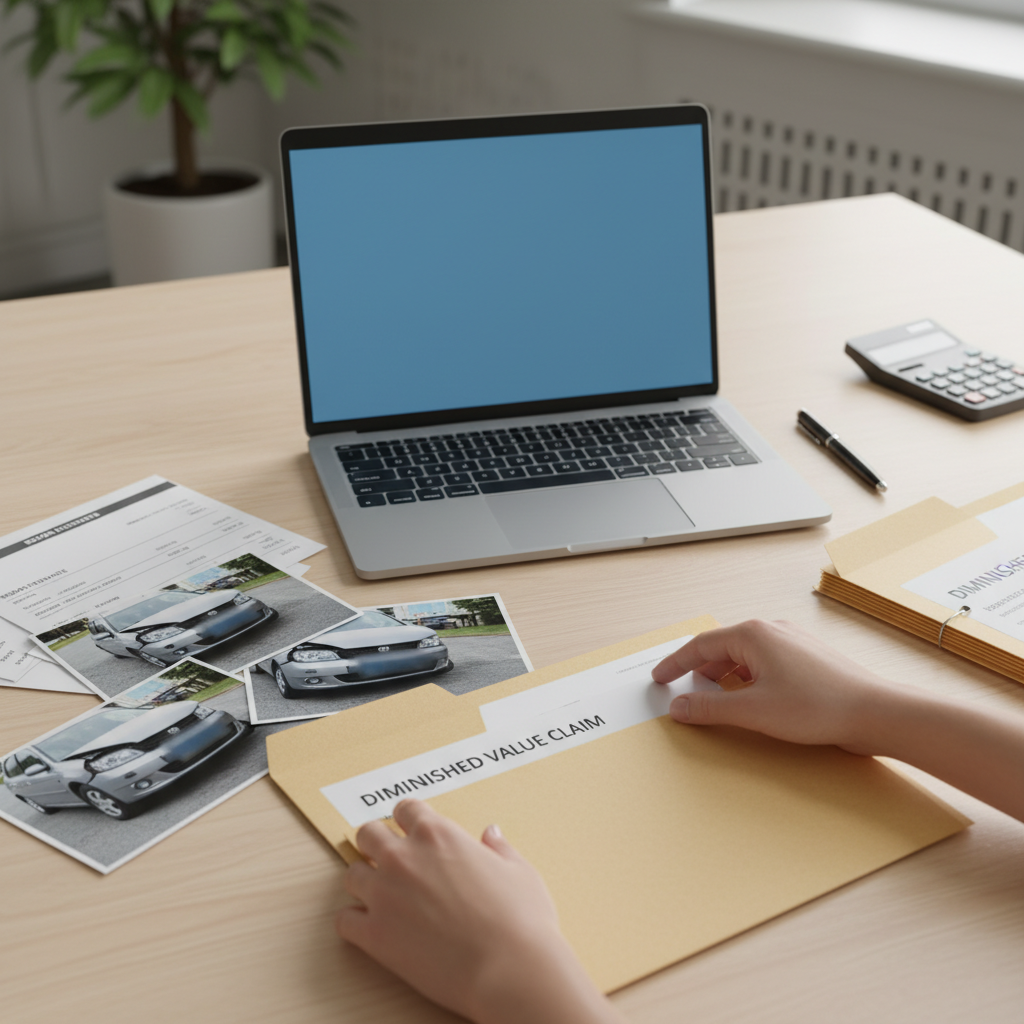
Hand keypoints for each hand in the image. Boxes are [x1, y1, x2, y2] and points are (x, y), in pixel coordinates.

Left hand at [337, 800, 623, 1023]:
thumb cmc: (521, 919)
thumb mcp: (518, 871)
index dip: (408, 819)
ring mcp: (384, 894)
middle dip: (376, 841)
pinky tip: (370, 927)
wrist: (509, 969)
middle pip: (368, 833)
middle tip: (388, 857)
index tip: (411, 829)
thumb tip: (490, 834)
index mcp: (437, 834)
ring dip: (364, 880)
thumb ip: (498, 848)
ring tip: (380, 893)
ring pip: (351, 874)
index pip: (405, 808)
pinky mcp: (374, 935)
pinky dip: (353, 922)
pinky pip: (344, 920)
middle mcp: (404, 857)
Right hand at [652, 620, 1023, 820]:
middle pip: (722, 647)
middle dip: (700, 670)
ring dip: (725, 676)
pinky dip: (747, 679)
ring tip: (716, 700)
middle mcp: (771, 631)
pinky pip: (764, 663)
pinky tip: (752, 700)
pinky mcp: (807, 659)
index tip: (659, 678)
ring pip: (744, 655)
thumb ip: (709, 709)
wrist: (876, 712)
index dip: (675, 664)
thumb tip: (678, 707)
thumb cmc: (818, 706)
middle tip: (684, 691)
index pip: (700, 646)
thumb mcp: (753, 712)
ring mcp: (792, 643)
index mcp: (753, 634)